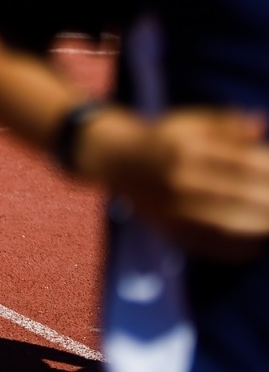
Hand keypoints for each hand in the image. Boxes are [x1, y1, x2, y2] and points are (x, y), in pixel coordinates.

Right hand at [85, 107, 268, 260]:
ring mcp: (175, 208)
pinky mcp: (171, 229)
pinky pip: (212, 246)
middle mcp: (181, 180)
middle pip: (242, 195)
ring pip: (231, 224)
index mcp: (187, 149)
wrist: (118, 162)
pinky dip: (240, 249)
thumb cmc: (161, 139)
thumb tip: (260, 125)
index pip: (244, 161)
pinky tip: (258, 245)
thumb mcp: (189, 122)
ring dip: (261, 226)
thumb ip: (226, 124)